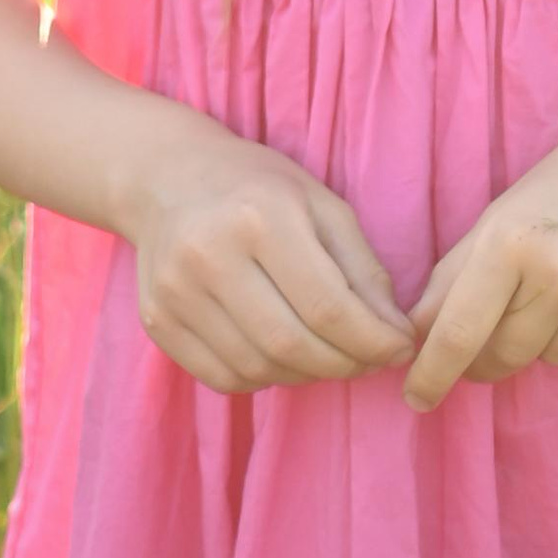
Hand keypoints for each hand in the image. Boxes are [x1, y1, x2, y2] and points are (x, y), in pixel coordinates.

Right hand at [125, 115, 416, 396]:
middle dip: (345, 364)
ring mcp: (175, 293)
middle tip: (370, 360)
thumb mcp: (322, 205)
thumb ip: (363, 268)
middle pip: (291, 344)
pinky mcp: (157, 322)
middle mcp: (210, 255)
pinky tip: (284, 357)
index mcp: (261, 217)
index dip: (372, 340)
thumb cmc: (258, 187)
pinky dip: (265, 378)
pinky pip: (223, 377)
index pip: (327, 305)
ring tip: (330, 356)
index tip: (400, 348)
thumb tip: (396, 335)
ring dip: (308, 375)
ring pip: (258, 367)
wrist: (169, 178)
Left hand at [401, 87, 557, 409]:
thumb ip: (458, 270)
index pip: (457, 332)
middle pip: (502, 354)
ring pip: (550, 359)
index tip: (418, 398)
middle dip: (491, 353)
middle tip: (502, 325)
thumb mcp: (509, 207)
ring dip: (546, 339)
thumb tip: (418, 334)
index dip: (432, 375)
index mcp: (512, 239)